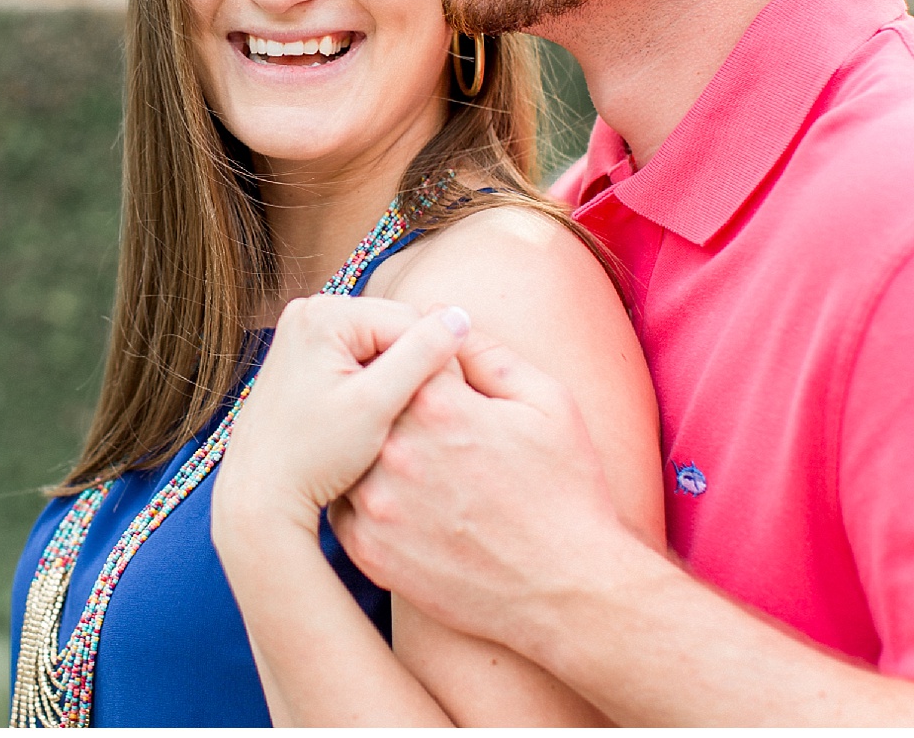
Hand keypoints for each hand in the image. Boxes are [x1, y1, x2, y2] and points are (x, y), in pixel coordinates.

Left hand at [212, 296, 470, 544]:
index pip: (411, 321)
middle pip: (395, 331)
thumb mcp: (375, 405)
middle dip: (416, 371)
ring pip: (381, 349)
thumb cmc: (313, 456)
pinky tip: (377, 423)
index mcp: (324, 313)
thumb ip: (421, 356)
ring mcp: (303, 334)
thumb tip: (459, 316)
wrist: (259, 494)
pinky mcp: (304, 358)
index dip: (440, 364)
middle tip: (426, 420)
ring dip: (399, 381)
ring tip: (401, 424)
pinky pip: (359, 363)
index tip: (450, 408)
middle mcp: (309, 310)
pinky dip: (375, 389)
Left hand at [330, 327, 633, 653]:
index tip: (436, 379)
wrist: (567, 593)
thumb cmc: (568, 492)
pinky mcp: (367, 550)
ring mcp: (377, 504)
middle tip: (426, 425)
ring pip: (349, 454)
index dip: (419, 363)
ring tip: (414, 464)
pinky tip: (404, 502)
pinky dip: (365, 498)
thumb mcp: (549, 402)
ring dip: (370, 450)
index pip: (401, 353)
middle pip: (370, 401)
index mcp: (440, 405)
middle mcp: (397, 451)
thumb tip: (447, 320)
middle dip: (390, 404)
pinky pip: (345, 506)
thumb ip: (489, 353)